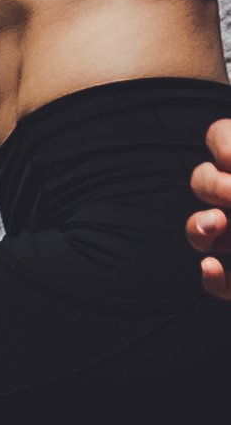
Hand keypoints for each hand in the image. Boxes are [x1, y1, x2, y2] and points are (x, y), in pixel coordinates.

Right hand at [190, 117, 230, 300]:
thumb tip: (227, 162)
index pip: (222, 138)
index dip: (222, 142)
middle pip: (204, 181)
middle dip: (211, 185)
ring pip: (201, 232)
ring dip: (197, 228)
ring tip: (214, 226)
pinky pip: (222, 286)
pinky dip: (214, 281)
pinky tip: (212, 271)